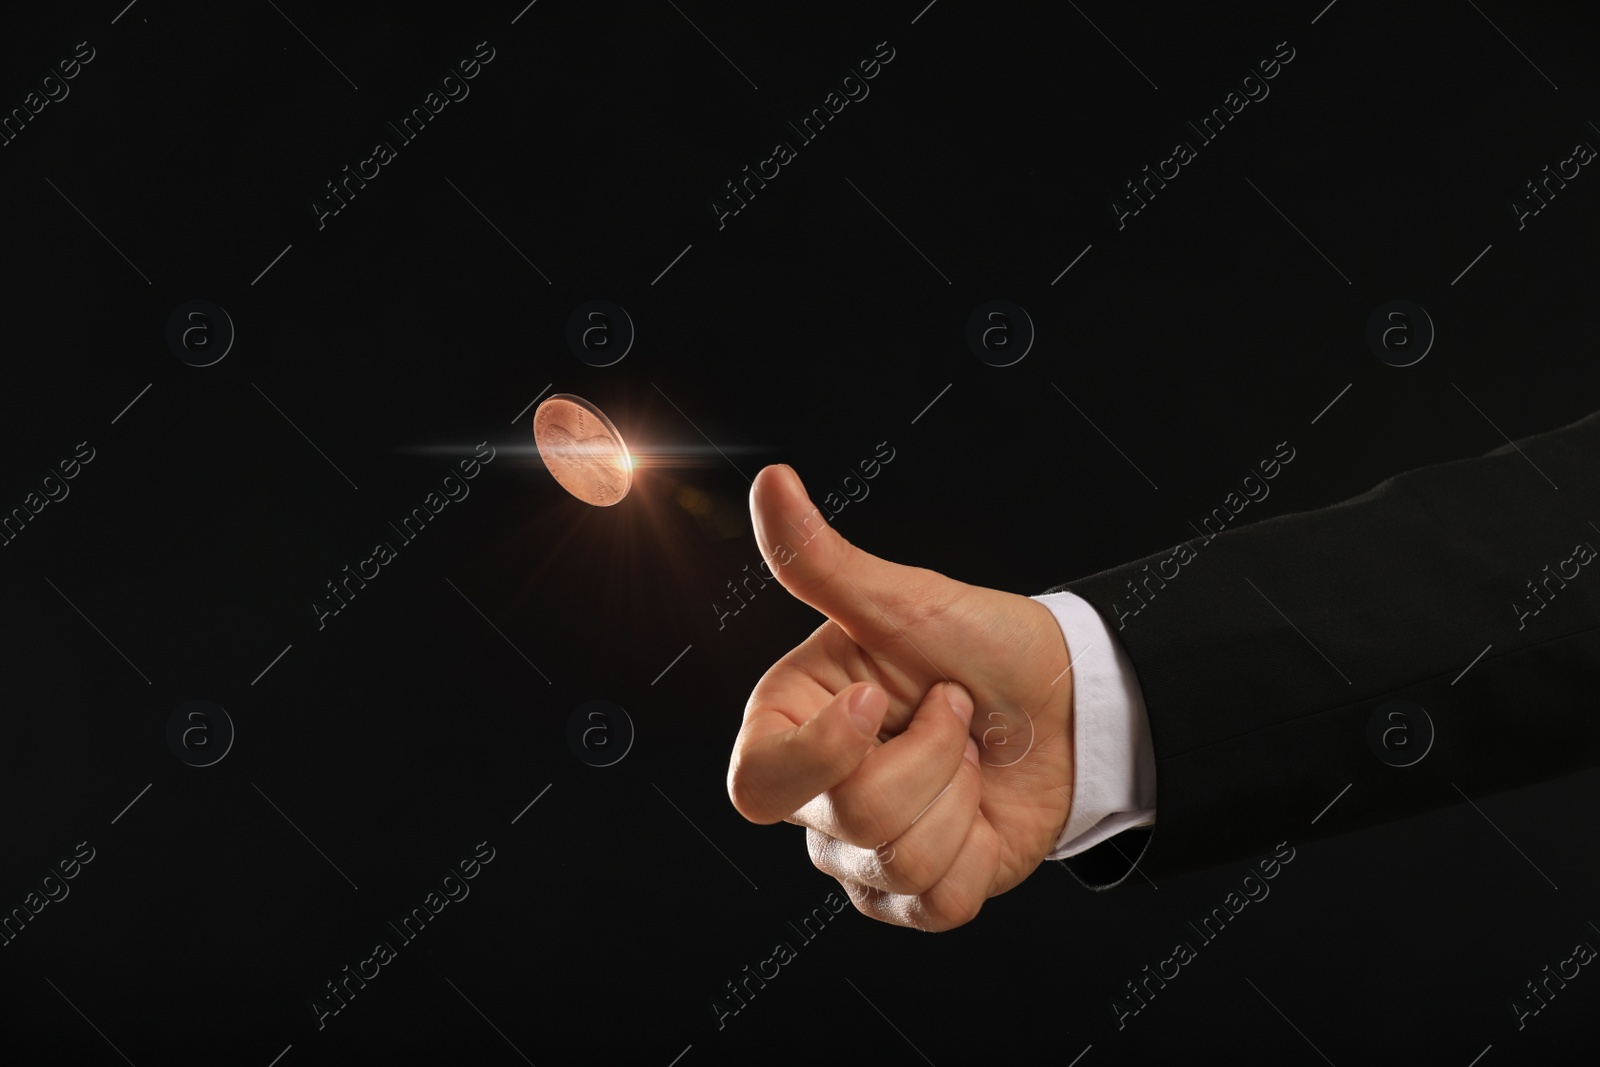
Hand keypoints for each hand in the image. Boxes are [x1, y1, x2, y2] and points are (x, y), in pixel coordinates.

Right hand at [725, 463, 1075, 929]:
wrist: (1067, 703)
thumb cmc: (978, 642)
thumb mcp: (903, 601)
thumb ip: (823, 561)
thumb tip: (770, 480)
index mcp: (791, 725)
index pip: (756, 782)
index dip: (819, 754)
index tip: (879, 700)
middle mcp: (815, 798)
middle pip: (847, 823)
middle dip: (926, 763)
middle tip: (955, 714)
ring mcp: (861, 855)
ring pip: (898, 865)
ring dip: (962, 798)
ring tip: (970, 755)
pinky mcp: (916, 895)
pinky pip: (938, 904)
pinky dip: (979, 852)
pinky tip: (981, 810)